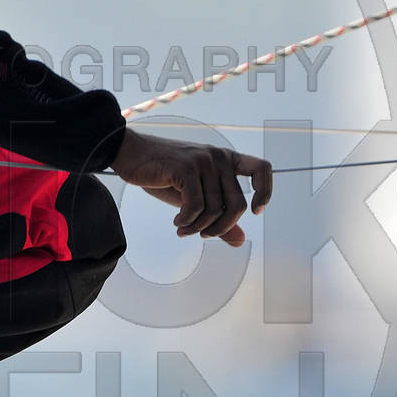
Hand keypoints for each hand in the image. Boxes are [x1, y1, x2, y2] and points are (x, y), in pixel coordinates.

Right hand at [111, 128, 272, 246]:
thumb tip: (240, 241)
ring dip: (198, 228)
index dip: (264, 192)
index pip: (262, 169)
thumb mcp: (195, 197)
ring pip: (216, 210)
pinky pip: (197, 206)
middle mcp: (219, 157)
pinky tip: (177, 222)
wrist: (131, 155)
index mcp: (226, 159)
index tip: (254, 212)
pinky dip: (188, 221)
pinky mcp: (187, 168)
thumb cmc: (163, 175)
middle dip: (220, 228)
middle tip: (202, 235)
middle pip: (237, 205)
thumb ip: (218, 216)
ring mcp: (203, 161)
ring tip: (183, 229)